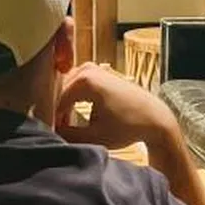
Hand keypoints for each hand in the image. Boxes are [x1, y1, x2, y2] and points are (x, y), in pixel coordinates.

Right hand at [55, 62, 176, 152]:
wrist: (154, 118)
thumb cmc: (128, 127)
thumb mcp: (95, 137)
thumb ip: (68, 135)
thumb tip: (49, 132)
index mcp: (85, 81)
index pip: (56, 102)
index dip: (52, 121)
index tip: (52, 135)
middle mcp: (87, 68)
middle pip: (59, 92)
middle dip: (56, 111)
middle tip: (56, 131)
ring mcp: (92, 68)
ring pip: (66, 88)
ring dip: (63, 105)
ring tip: (63, 125)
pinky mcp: (98, 72)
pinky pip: (75, 85)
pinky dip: (71, 99)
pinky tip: (71, 116)